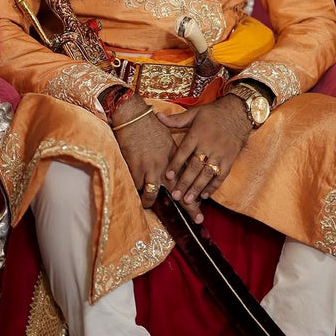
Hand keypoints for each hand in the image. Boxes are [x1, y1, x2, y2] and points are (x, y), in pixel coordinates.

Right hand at [112, 96, 203, 222]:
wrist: (134, 116)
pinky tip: (134, 191)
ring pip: (151, 193)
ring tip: (148, 204)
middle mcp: (165, 164)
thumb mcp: (168, 139)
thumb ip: (174, 156)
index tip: (202, 213)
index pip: (187, 180)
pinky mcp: (135, 166)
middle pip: (177, 190)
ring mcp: (150, 166)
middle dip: (188, 206)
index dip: (194, 197)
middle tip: (197, 219)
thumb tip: (175, 173)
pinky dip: (135, 189)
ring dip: (149, 200)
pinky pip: (136, 186)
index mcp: (175, 157)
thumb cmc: (150, 126)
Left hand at [157, 94, 250, 206]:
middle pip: (195, 166)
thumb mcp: (194, 113)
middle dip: (185, 182)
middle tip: (176, 195)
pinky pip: (221, 175)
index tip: (167, 176)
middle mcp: (208, 145)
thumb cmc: (213, 113)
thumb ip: (176, 119)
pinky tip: (205, 195)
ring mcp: (220, 153)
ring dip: (197, 187)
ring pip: (207, 173)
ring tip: (188, 200)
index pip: (184, 152)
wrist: (238, 113)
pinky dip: (213, 186)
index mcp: (197, 134)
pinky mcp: (229, 159)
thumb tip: (157, 115)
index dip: (176, 164)